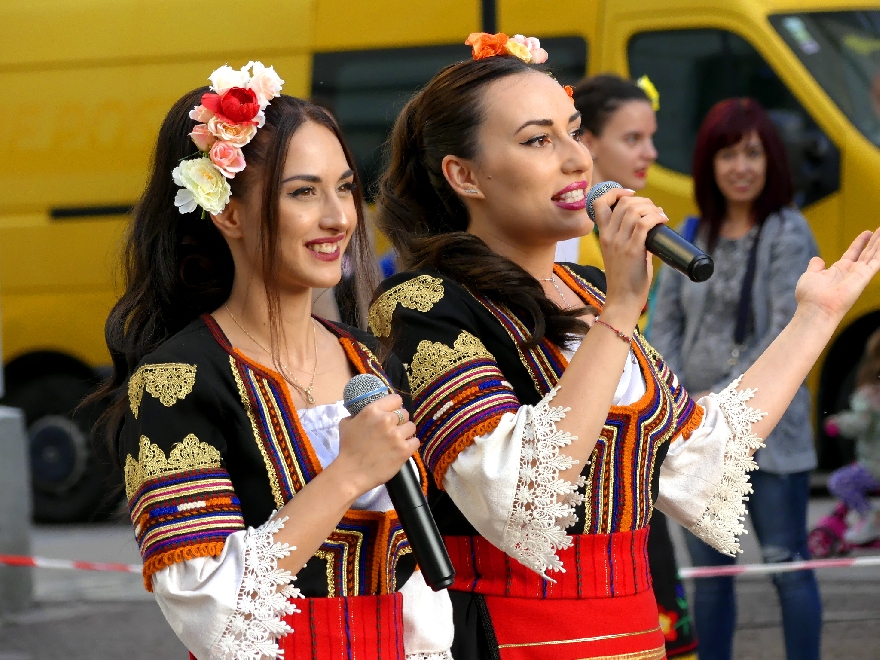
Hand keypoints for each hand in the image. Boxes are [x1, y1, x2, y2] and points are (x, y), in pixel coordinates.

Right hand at [334, 393, 418, 495]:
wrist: (351, 473)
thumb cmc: (347, 448)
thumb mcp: (346, 424)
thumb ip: (357, 414)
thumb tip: (362, 412)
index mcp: (373, 410)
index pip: (396, 399)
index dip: (395, 406)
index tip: (392, 413)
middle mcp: (386, 420)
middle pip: (405, 413)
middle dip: (400, 421)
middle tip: (393, 430)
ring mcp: (397, 435)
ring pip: (411, 426)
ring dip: (406, 433)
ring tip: (397, 440)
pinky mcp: (404, 450)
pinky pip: (415, 441)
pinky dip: (410, 445)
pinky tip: (401, 449)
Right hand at [592, 188, 667, 315]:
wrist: (622, 300)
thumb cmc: (625, 279)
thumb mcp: (619, 253)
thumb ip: (628, 238)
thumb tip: (648, 225)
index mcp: (603, 235)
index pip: (599, 203)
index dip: (615, 192)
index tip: (630, 194)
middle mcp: (608, 236)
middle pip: (623, 203)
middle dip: (642, 200)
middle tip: (654, 209)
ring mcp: (619, 243)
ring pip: (634, 210)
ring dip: (651, 208)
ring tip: (660, 216)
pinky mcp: (633, 251)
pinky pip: (644, 224)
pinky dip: (656, 217)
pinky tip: (663, 220)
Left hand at [795, 228, 879, 322]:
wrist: (816, 309)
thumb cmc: (810, 296)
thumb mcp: (810, 276)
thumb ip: (815, 267)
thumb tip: (817, 259)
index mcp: (838, 270)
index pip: (853, 253)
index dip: (860, 242)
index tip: (866, 232)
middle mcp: (851, 272)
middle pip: (867, 252)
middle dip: (875, 241)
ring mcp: (859, 274)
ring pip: (874, 255)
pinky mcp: (864, 277)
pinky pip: (877, 261)